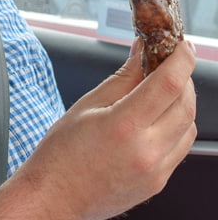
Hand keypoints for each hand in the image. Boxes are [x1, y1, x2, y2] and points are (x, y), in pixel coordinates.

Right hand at [0, 39, 195, 219]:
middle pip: (185, 103)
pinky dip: (177, 125)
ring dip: (182, 101)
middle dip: (183, 77)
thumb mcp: (88, 105)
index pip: (169, 84)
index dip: (182, 59)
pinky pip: (181, 147)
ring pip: (189, 125)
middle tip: (168, 64)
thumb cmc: (63, 152)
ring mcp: (156, 171)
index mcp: (124, 126)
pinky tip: (157, 117)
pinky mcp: (158, 183)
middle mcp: (146, 151)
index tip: (184, 47)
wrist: (55, 197)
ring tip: (161, 91)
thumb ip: (122, 78)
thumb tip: (141, 53)